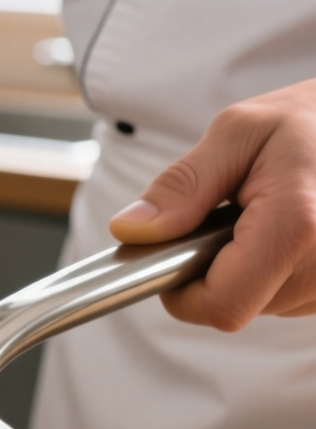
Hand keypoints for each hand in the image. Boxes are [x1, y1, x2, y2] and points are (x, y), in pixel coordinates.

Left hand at [108, 78, 315, 330]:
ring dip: (249, 270)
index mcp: (298, 223)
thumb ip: (182, 186)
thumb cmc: (307, 121)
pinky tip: (289, 231)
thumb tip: (130, 230)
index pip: (221, 305)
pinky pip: (291, 298)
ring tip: (266, 217)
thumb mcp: (236, 133)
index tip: (176, 254)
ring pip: (265, 305)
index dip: (183, 291)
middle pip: (238, 307)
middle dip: (216, 270)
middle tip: (232, 216)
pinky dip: (276, 271)